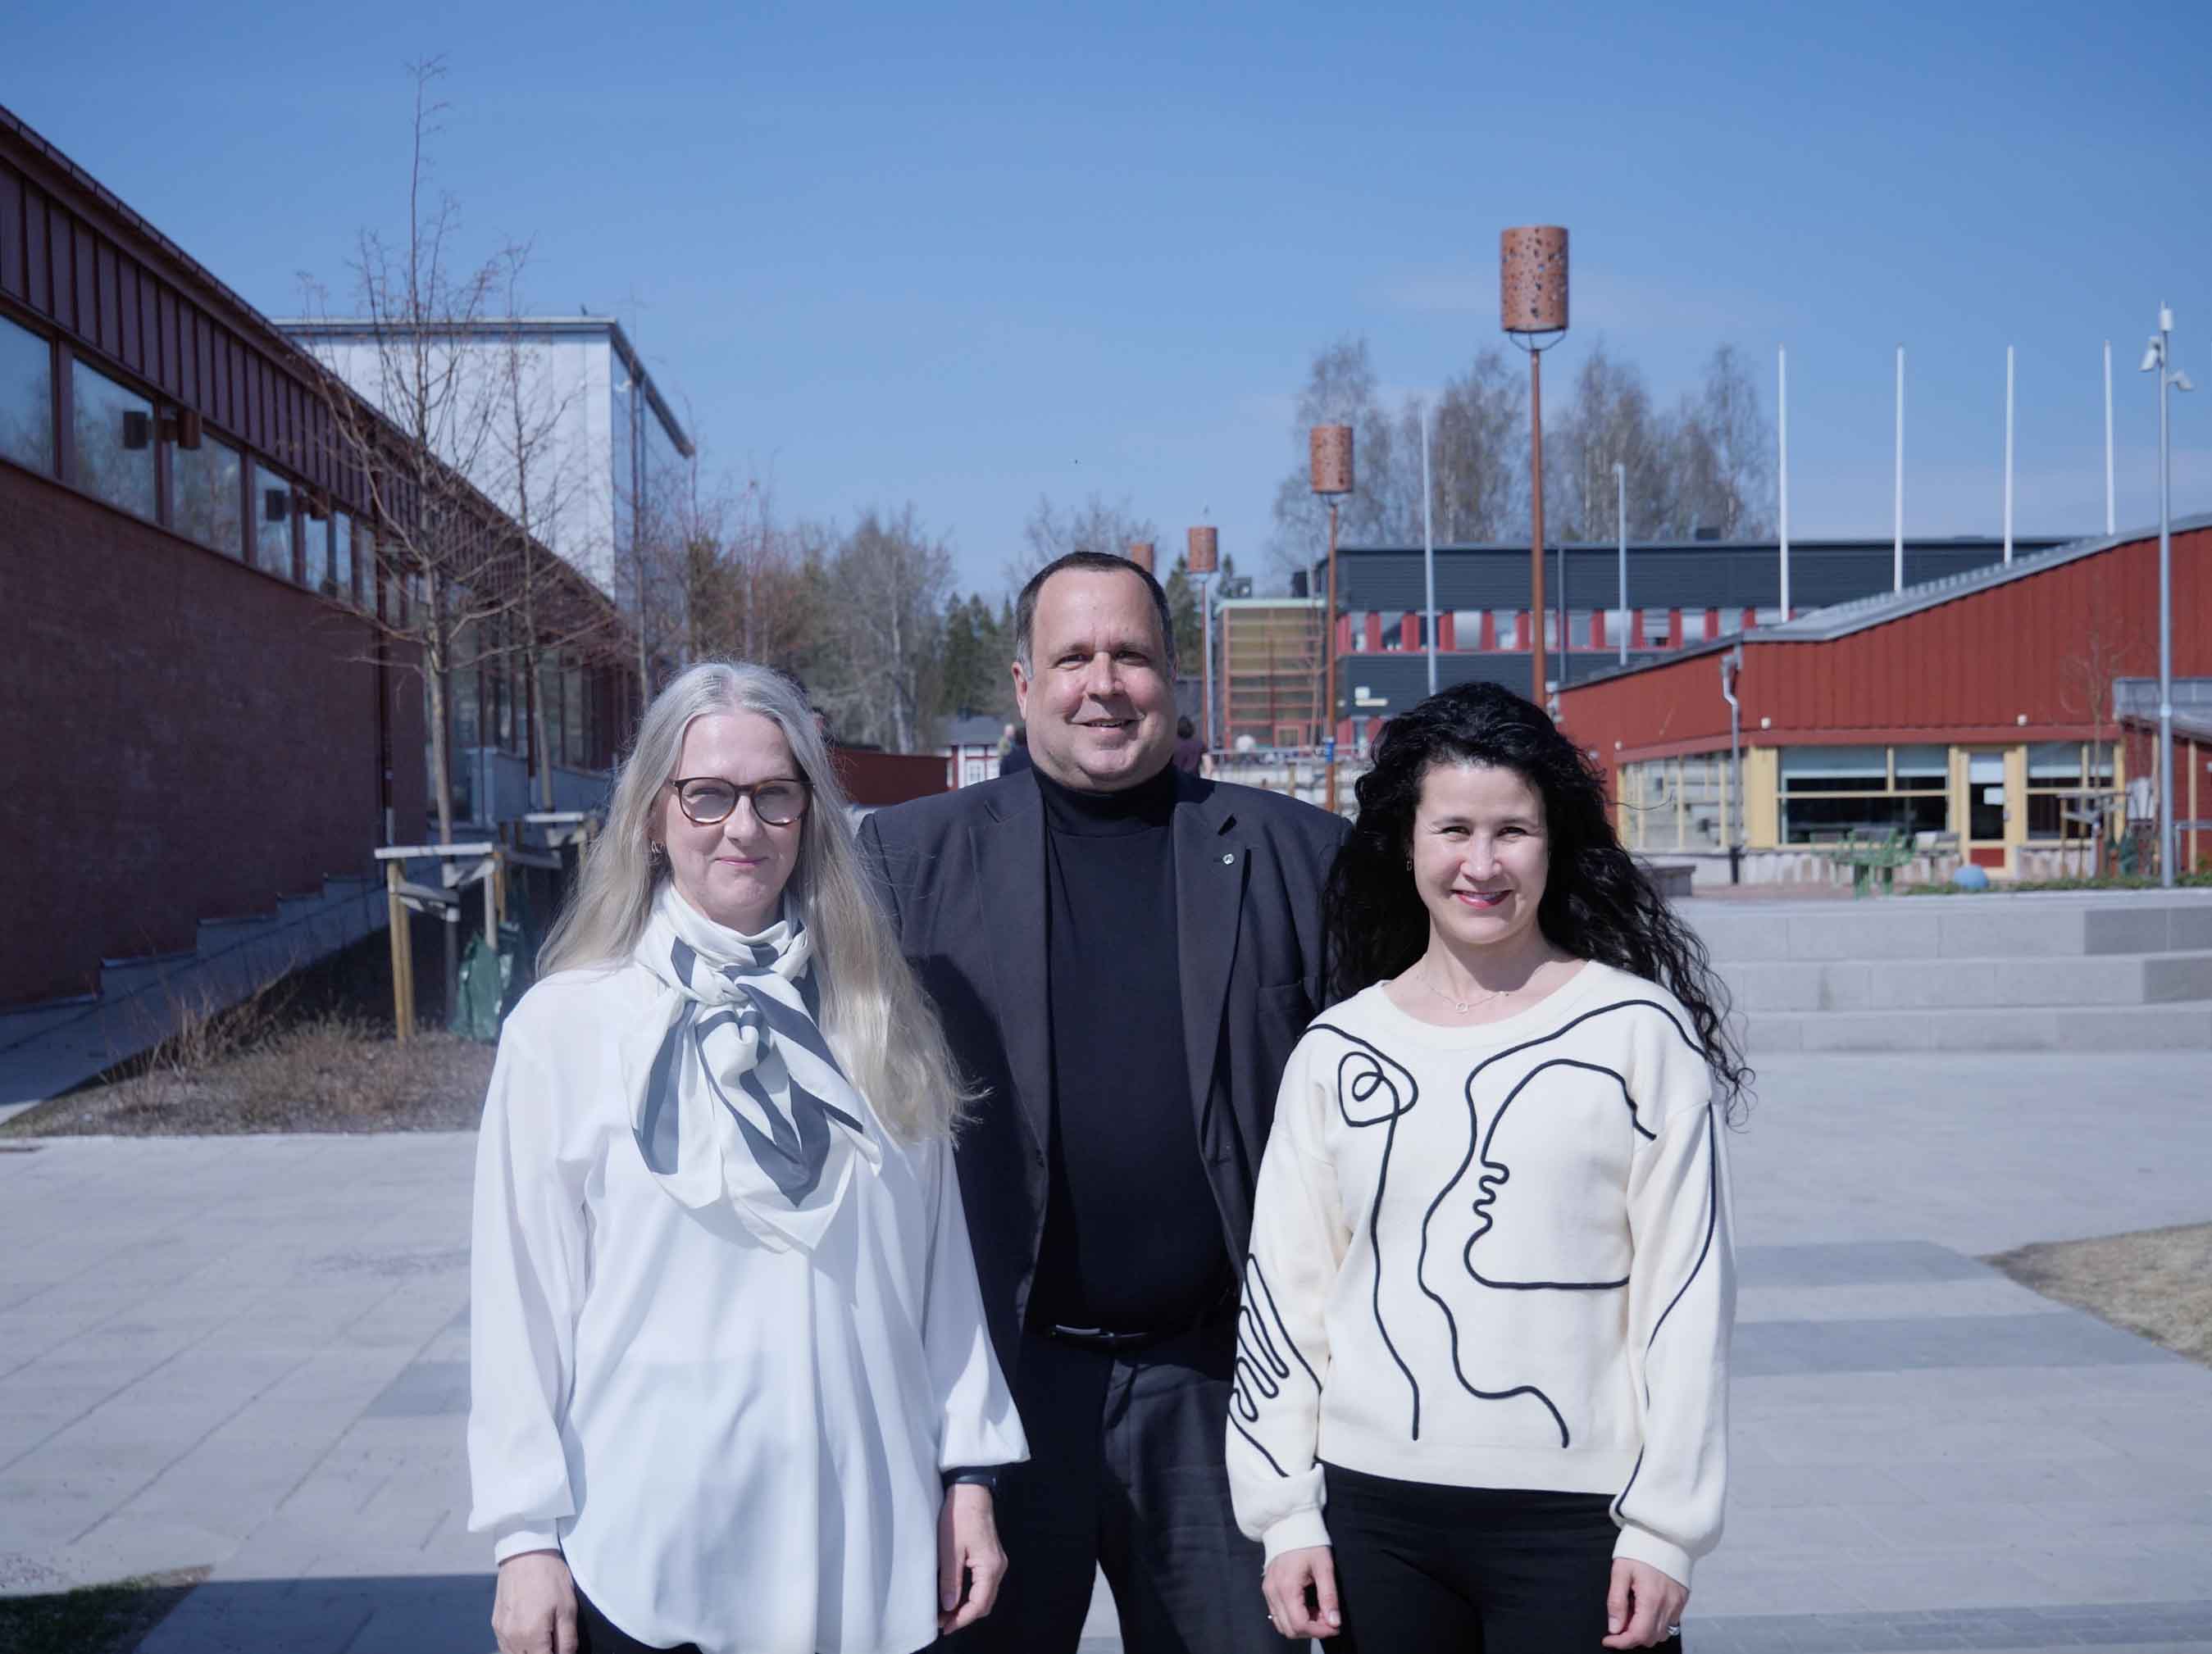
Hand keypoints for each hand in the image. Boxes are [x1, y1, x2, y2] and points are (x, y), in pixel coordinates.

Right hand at [491, 1550, 576, 1653]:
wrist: (525, 1552)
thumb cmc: (549, 1577)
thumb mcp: (568, 1608)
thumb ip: (567, 1641)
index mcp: (531, 1636)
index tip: (563, 1650)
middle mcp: (512, 1638)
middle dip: (543, 1653)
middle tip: (555, 1641)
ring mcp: (501, 1632)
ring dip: (530, 1653)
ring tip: (544, 1640)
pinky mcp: (496, 1624)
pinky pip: (506, 1647)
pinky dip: (518, 1648)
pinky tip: (530, 1637)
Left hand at [937, 1482, 1006, 1633]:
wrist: (971, 1489)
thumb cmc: (959, 1515)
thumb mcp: (950, 1549)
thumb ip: (950, 1580)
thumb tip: (949, 1607)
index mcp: (990, 1566)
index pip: (979, 1604)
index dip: (962, 1619)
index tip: (944, 1626)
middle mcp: (998, 1566)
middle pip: (985, 1603)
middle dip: (964, 1615)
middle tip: (942, 1622)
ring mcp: (996, 1561)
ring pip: (984, 1594)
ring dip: (967, 1606)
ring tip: (945, 1611)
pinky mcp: (990, 1556)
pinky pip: (983, 1583)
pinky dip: (970, 1594)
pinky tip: (955, 1595)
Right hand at [1261, 1545, 1340, 1639]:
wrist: (1289, 1523)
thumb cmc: (1308, 1541)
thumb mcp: (1324, 1567)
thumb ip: (1329, 1596)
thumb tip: (1334, 1621)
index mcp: (1286, 1587)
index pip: (1300, 1625)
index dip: (1320, 1631)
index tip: (1334, 1626)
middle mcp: (1273, 1592)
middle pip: (1290, 1629)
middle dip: (1312, 1630)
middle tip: (1328, 1618)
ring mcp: (1268, 1591)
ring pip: (1282, 1625)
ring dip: (1302, 1625)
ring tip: (1318, 1611)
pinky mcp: (1268, 1589)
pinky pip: (1277, 1614)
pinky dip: (1292, 1617)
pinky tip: (1306, 1606)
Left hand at [1602, 1557, 1687, 1648]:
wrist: (1665, 1532)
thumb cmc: (1640, 1548)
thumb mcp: (1620, 1571)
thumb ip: (1616, 1601)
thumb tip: (1614, 1628)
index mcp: (1651, 1598)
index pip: (1638, 1635)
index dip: (1621, 1642)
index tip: (1608, 1639)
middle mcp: (1668, 1605)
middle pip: (1650, 1638)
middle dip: (1632, 1636)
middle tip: (1619, 1618)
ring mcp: (1678, 1604)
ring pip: (1661, 1634)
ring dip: (1645, 1631)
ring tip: (1632, 1610)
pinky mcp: (1682, 1600)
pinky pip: (1670, 1623)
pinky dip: (1656, 1623)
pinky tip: (1645, 1607)